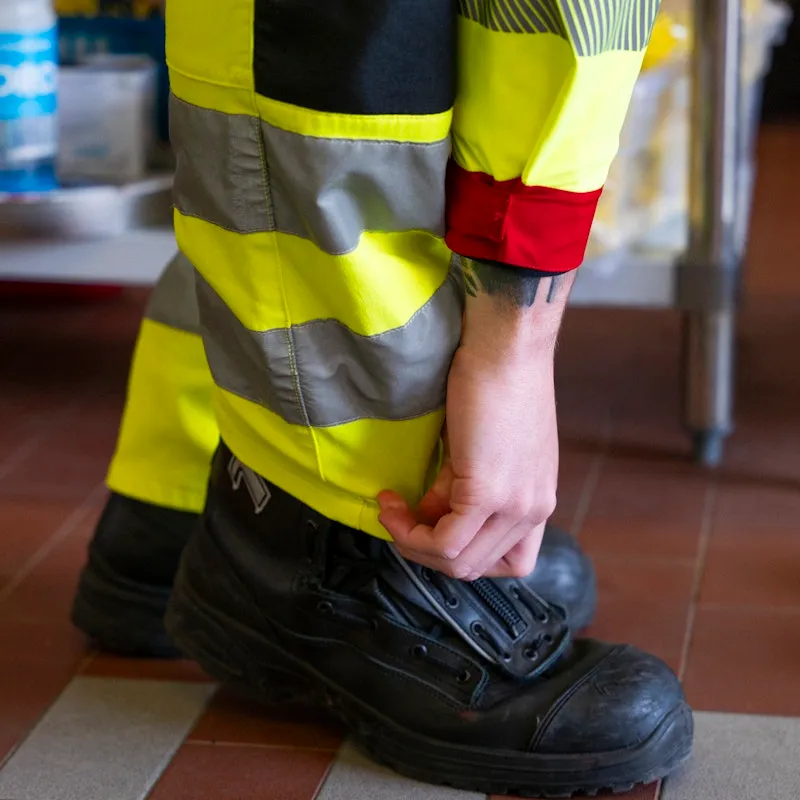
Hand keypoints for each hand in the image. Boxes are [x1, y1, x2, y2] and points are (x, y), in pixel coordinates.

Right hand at [378, 343, 557, 579]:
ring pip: (459, 562)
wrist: (504, 347)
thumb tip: (427, 513)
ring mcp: (515, 504)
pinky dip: (412, 532)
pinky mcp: (488, 493)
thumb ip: (458, 488)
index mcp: (539, 500)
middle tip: (398, 516)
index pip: (512, 562)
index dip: (466, 554)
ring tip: (392, 508)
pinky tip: (394, 503)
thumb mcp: (482, 449)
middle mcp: (535, 510)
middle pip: (476, 567)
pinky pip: (445, 541)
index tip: (432, 526)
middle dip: (427, 551)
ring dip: (414, 545)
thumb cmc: (495, 381)